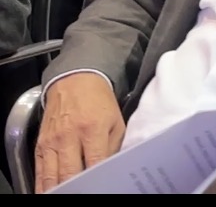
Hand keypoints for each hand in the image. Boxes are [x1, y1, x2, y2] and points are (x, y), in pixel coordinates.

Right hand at [34, 73, 126, 192]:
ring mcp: (52, 141)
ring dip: (60, 189)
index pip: (94, 163)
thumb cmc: (99, 102)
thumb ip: (114, 147)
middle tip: (87, 191)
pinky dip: (44, 184)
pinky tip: (50, 192)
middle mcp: (69, 136)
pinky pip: (39, 171)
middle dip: (79, 187)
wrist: (74, 81)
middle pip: (71, 173)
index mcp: (92, 129)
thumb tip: (111, 169)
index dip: (98, 180)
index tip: (103, 186)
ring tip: (69, 194)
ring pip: (52, 176)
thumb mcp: (116, 121)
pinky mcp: (40, 144)